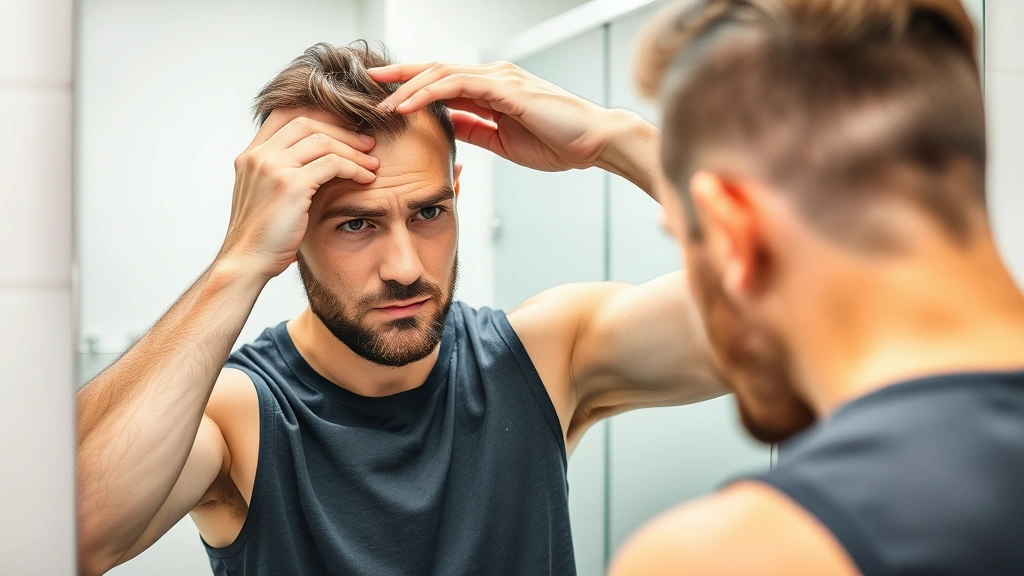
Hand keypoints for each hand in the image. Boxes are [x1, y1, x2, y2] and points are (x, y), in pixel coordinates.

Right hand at [217, 112, 378, 279]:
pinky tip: (366, 178)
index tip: (345, 127)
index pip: (285, 114)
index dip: (319, 115)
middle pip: (307, 122)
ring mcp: (272, 167)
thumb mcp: (265, 194)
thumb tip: (313, 162)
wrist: (247, 261)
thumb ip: (280, 172)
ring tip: (373, 162)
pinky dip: (354, 168)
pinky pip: (332, 164)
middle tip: (367, 143)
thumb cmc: (263, 235)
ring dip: (353, 150)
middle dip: (342, 130)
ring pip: (323, 141)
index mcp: (250, 154)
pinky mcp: (290, 185)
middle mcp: (258, 155)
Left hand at [368, 61, 627, 172]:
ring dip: (407, 87)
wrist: (594, 143)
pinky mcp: (506, 88)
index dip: (411, 86)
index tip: (383, 95)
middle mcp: (493, 77)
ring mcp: (499, 79)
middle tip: (367, 83)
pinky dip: (428, 94)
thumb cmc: (558, 142)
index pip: (443, 82)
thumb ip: (476, 129)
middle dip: (399, 76)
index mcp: (493, 90)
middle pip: (435, 70)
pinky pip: (458, 86)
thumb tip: (449, 127)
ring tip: (380, 100)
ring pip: (441, 74)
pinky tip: (408, 105)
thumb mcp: (504, 140)